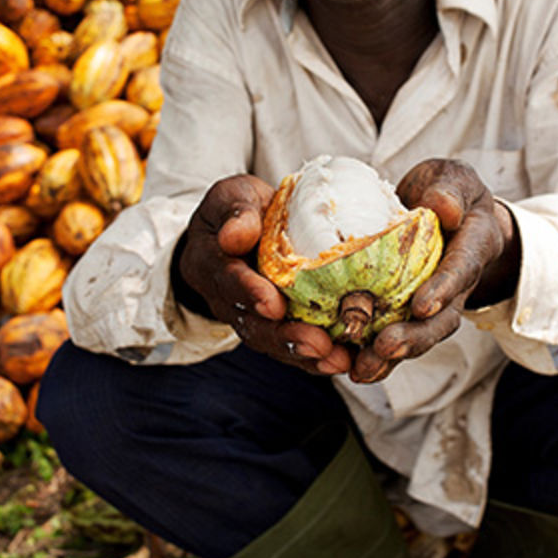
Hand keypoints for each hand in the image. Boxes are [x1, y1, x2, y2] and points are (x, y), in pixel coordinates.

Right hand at [176, 175, 351, 375]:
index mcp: (213, 262)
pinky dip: (317, 357)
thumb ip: (236, 212)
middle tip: (316, 344)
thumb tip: (236, 235)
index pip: (229, 280)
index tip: (272, 305)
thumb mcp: (232, 196)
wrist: (236, 231)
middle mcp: (229, 298)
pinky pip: (292, 347)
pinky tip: (345, 361)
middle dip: (286, 338)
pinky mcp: (275, 324)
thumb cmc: (239, 210)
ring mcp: (252, 316)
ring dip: (306, 355)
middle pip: (254, 326)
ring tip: (336, 360)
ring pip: (275, 342)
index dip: (250, 294)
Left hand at [348, 159, 519, 383]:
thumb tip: (443, 207)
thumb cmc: (448, 191)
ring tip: (362, 369)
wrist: (445, 212)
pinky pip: (396, 338)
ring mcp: (433, 302)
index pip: (462, 269)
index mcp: (474, 245)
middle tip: (385, 347)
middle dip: (415, 337)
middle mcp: (458, 283)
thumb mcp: (454, 178)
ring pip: (419, 336)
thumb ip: (451, 189)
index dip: (443, 289)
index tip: (421, 305)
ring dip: (391, 357)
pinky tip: (349, 367)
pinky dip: (375, 356)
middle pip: (442, 318)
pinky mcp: (408, 312)